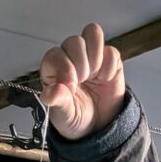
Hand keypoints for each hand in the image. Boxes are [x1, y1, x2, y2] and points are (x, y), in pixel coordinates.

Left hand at [39, 23, 124, 140]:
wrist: (98, 128)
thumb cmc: (75, 119)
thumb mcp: (63, 115)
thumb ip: (57, 101)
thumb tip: (50, 92)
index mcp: (54, 69)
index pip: (55, 54)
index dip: (64, 67)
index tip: (70, 86)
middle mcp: (70, 58)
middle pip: (74, 41)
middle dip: (80, 63)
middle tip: (82, 82)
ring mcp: (90, 56)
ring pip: (92, 33)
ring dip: (94, 57)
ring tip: (93, 76)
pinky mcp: (109, 59)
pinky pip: (111, 50)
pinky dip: (109, 66)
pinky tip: (105, 79)